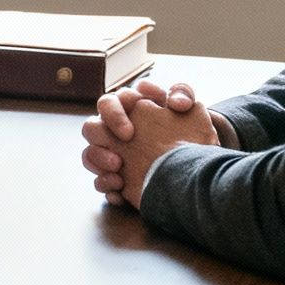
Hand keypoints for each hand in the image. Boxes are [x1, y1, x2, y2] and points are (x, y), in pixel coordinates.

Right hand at [79, 79, 217, 208]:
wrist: (194, 163)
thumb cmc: (189, 131)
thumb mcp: (190, 109)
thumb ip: (183, 94)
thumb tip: (176, 103)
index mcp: (128, 110)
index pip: (110, 103)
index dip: (115, 115)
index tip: (130, 130)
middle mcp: (114, 131)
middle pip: (92, 127)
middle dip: (103, 135)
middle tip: (125, 142)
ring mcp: (113, 155)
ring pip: (90, 154)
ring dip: (99, 159)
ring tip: (118, 168)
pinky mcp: (117, 178)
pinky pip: (100, 182)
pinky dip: (107, 185)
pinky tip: (120, 190)